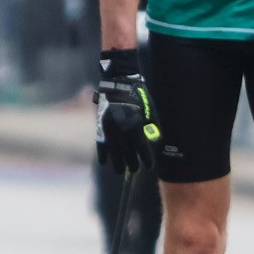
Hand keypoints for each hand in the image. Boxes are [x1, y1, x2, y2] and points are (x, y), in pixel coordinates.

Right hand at [95, 49, 158, 174]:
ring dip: (117, 161)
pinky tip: (104, 162)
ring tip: (119, 170)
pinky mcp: (100, 125)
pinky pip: (100, 142)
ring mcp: (109, 127)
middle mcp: (121, 128)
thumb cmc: (139, 96)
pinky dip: (102, 152)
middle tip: (134, 169)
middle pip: (127, 151)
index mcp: (134, 124)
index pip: (141, 147)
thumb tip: (153, 142)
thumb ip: (152, 126)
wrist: (119, 83)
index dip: (146, 158)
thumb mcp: (150, 110)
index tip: (149, 166)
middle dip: (131, 162)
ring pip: (113, 150)